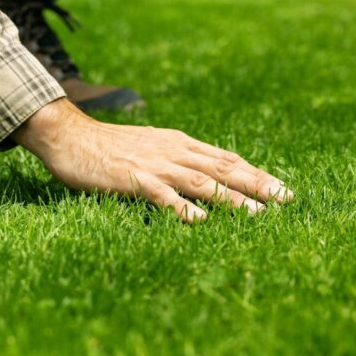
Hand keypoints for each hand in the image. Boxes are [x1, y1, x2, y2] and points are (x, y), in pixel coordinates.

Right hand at [14, 98, 293, 222]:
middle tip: (286, 200)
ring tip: (258, 216)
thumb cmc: (107, 146)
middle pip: (223, 169)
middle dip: (258, 185)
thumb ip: (174, 158)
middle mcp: (174, 150)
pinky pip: (163, 194)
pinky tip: (200, 221)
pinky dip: (183, 207)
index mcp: (178, 143)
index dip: (256, 174)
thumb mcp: (149, 146)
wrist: (69, 135)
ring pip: (202, 182)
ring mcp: (154, 164)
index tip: (282, 190)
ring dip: (233, 199)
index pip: (226, 159)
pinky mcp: (133, 179)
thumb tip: (202, 175)